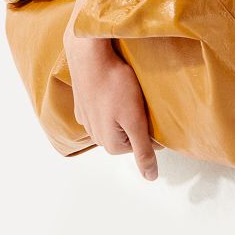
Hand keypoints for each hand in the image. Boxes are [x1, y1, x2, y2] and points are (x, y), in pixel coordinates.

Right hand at [64, 35, 161, 180]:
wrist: (90, 55)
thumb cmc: (116, 85)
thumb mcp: (136, 120)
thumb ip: (143, 150)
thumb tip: (151, 178)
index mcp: (111, 145)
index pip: (143, 143)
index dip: (151, 126)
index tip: (150, 109)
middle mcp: (96, 137)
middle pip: (129, 133)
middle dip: (137, 118)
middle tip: (140, 98)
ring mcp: (87, 120)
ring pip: (116, 120)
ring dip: (124, 109)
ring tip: (127, 90)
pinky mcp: (83, 104)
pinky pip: (104, 108)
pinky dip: (111, 99)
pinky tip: (114, 87)